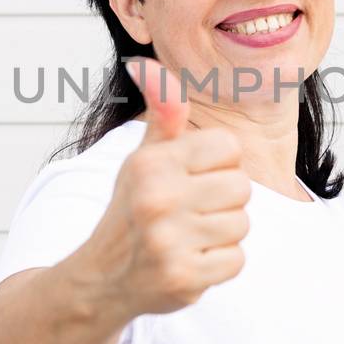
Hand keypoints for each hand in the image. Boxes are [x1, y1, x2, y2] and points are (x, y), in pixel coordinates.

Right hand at [87, 58, 251, 315]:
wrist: (101, 278)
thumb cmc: (133, 209)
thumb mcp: (143, 158)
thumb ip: (162, 113)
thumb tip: (147, 65)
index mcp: (151, 163)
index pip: (228, 147)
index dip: (218, 164)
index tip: (193, 180)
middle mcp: (157, 198)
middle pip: (241, 187)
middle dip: (223, 202)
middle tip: (191, 213)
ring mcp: (169, 241)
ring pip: (242, 225)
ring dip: (222, 234)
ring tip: (190, 237)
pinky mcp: (183, 278)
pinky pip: (236, 260)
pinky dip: (219, 264)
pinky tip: (191, 261)